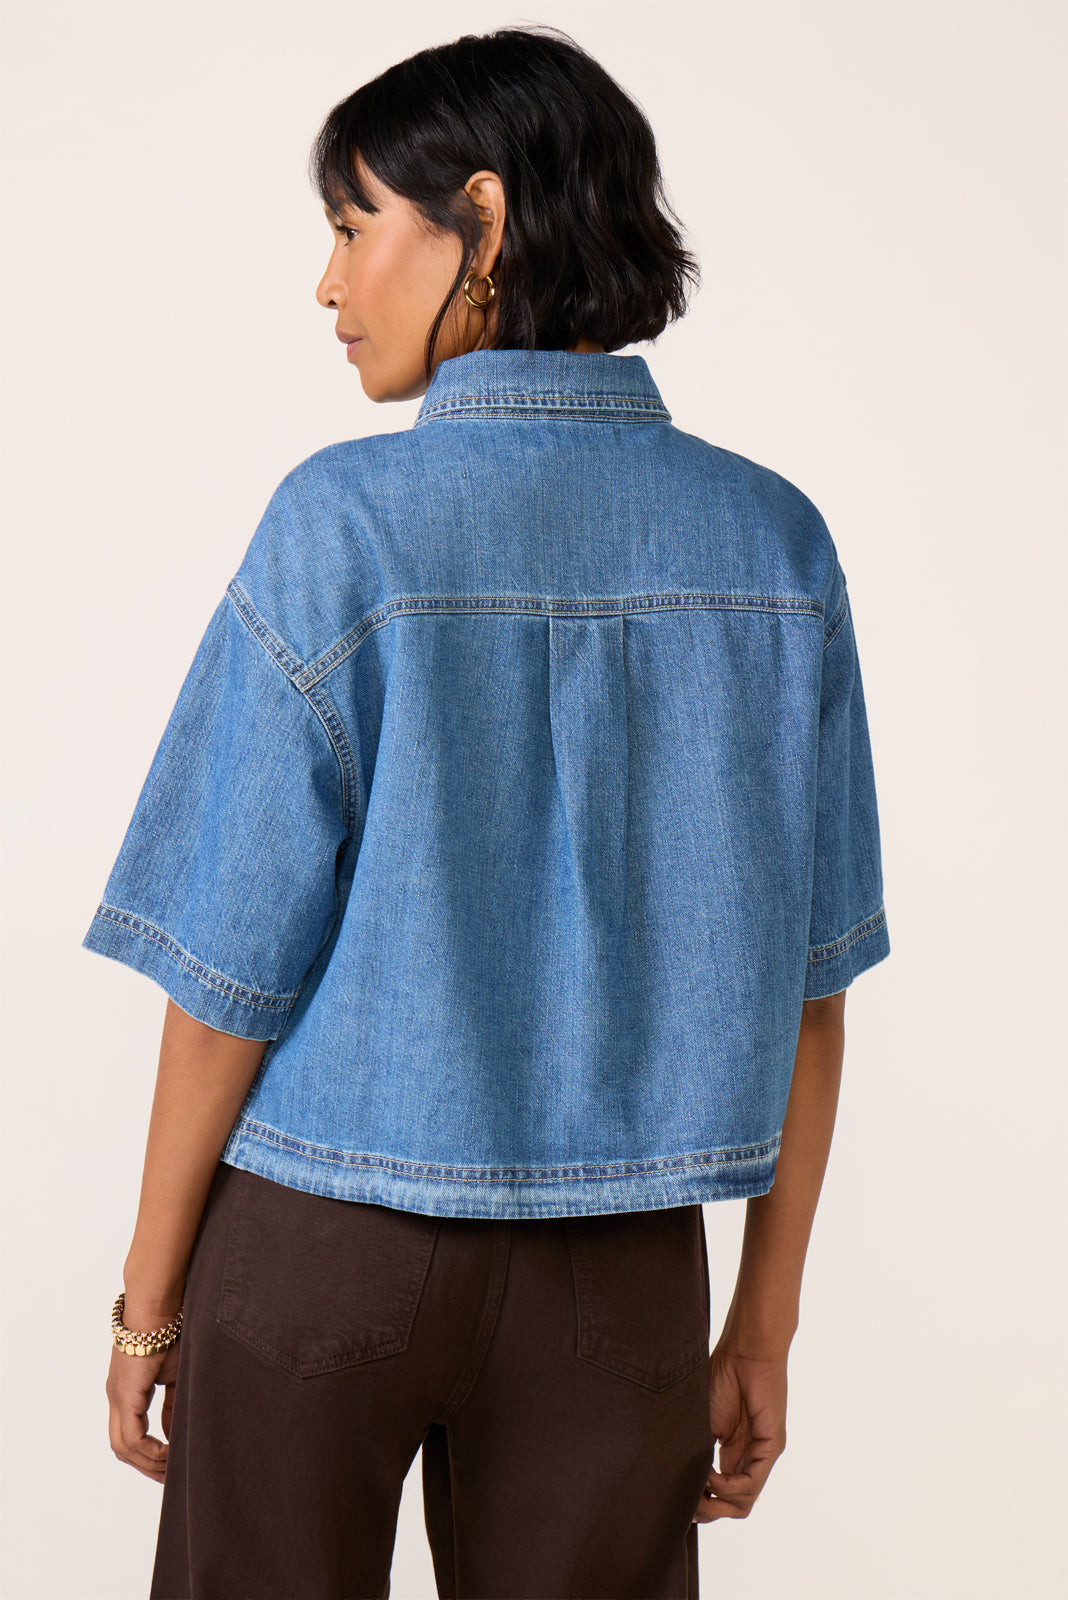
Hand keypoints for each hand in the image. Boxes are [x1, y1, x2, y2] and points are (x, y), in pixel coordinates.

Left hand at [106, 1331, 180, 1483]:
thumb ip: (172, 1404)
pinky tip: (169, 1451)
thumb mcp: (174, 1375)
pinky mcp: (125, 1395)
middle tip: (170, 1477)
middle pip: (122, 1448)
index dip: (150, 1454)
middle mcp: (117, 1398)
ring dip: (147, 1462)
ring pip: (123, 1447)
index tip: (171, 1465)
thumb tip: (174, 1433)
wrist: (158, 1306)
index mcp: (127, 1391)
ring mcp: (118, 1397)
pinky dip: (149, 1450)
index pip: (131, 1434)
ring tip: (172, 1466)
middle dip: (146, 1466)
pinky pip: (132, 1436)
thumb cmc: (169, 1330)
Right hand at [692, 1345, 787, 1522]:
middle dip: (708, 1511)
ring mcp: (761, 1454)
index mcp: (731, 1452)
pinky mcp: (772, 1446)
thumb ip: (695, 1451)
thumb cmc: (721, 1375)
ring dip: (716, 1501)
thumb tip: (676, 1482)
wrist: (744, 1350)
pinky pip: (751, 1483)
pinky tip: (711, 1477)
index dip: (700, 1503)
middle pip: (732, 1505)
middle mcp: (748, 1458)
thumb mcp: (700, 1421)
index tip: (678, 1500)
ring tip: (698, 1486)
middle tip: (687, 1506)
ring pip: (743, 1502)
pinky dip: (728, 1487)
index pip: (720, 1494)